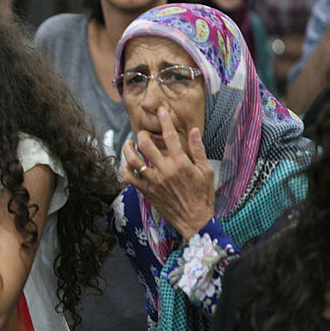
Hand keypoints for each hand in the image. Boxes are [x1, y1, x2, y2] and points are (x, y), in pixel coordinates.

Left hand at [120, 106, 214, 238]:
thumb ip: (198, 150)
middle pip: (146, 145)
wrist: (194, 220)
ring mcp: (153, 182)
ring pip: (133, 160)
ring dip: (128, 149)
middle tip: (144, 133)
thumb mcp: (206, 171)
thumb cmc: (202, 195)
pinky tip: (128, 163)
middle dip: (143, 134)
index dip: (164, 120)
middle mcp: (165, 171)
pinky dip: (124, 168)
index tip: (161, 110)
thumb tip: (194, 130)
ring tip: (129, 144)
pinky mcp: (146, 191)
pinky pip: (128, 177)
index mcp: (181, 164)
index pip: (170, 136)